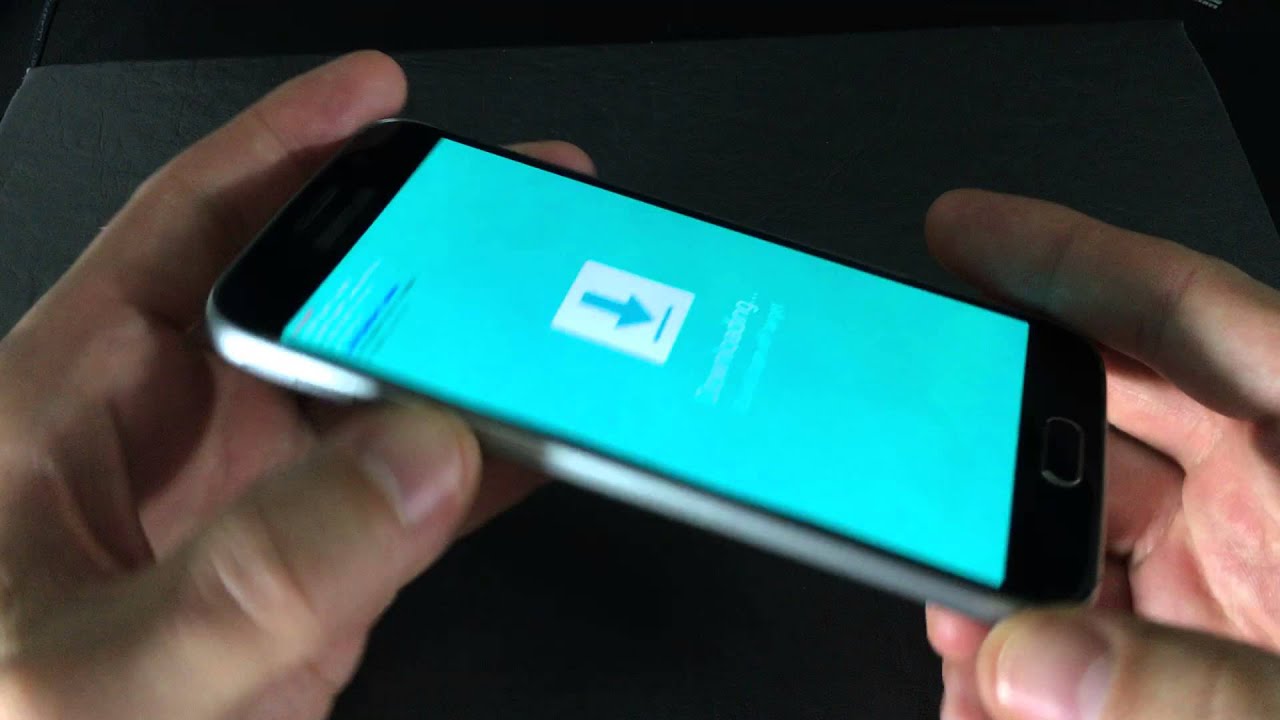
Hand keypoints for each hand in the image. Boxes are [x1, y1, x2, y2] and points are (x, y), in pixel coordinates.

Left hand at [0, 52, 592, 718]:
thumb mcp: (102, 666)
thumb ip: (252, 572)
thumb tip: (414, 458)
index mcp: (78, 404)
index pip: (189, 234)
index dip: (283, 149)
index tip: (373, 98)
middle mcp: (179, 438)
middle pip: (319, 297)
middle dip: (417, 239)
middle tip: (512, 199)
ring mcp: (257, 507)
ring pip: (384, 394)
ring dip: (474, 351)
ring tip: (558, 309)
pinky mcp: (318, 578)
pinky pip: (422, 495)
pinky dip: (491, 465)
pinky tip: (547, 439)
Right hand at [922, 190, 1279, 718]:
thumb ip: (1206, 688)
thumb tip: (1035, 664)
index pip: (1181, 314)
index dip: (1061, 258)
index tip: (960, 235)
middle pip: (1103, 424)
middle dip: (999, 454)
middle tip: (926, 481)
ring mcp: (1240, 578)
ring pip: (1082, 540)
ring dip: (1005, 583)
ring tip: (957, 632)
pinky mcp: (1208, 649)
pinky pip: (1092, 629)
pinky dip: (1034, 660)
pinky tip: (996, 698)